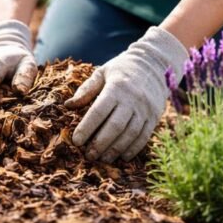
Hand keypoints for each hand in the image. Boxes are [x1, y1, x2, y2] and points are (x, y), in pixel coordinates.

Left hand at [65, 26, 187, 162]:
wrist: (155, 63)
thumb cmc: (122, 70)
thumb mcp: (102, 73)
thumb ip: (86, 89)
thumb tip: (68, 105)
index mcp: (116, 87)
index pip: (99, 111)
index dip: (87, 128)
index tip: (76, 141)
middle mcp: (133, 99)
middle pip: (115, 126)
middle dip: (100, 144)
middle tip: (88, 156)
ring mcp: (145, 109)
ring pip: (130, 134)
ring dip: (116, 149)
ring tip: (102, 159)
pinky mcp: (154, 116)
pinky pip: (144, 136)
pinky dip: (133, 149)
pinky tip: (122, 157)